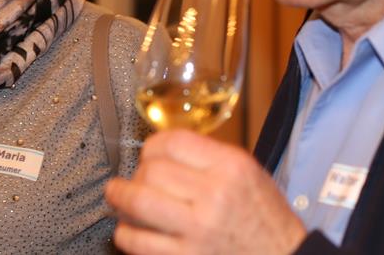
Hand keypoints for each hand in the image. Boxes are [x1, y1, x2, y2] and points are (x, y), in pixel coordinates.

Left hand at [105, 129, 305, 254]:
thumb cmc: (266, 219)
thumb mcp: (249, 174)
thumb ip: (209, 157)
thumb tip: (164, 149)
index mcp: (231, 168)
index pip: (173, 142)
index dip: (152, 145)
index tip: (148, 153)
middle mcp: (214, 196)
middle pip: (152, 170)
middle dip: (137, 173)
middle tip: (136, 179)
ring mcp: (197, 231)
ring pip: (138, 203)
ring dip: (120, 198)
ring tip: (117, 197)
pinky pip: (139, 242)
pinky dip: (126, 233)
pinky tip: (129, 229)